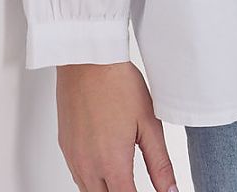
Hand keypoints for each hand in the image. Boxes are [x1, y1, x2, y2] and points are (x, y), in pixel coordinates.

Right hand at [56, 61, 178, 190]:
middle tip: (135, 183)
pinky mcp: (65, 147)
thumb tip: (170, 190)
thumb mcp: (149, 123)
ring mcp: (73, 158)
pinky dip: (91, 179)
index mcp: (112, 164)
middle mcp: (88, 166)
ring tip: (123, 179)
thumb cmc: (118, 84)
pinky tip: (104, 167)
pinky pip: (77, 176)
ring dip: (106, 190)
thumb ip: (160, 163)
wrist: (88, 59)